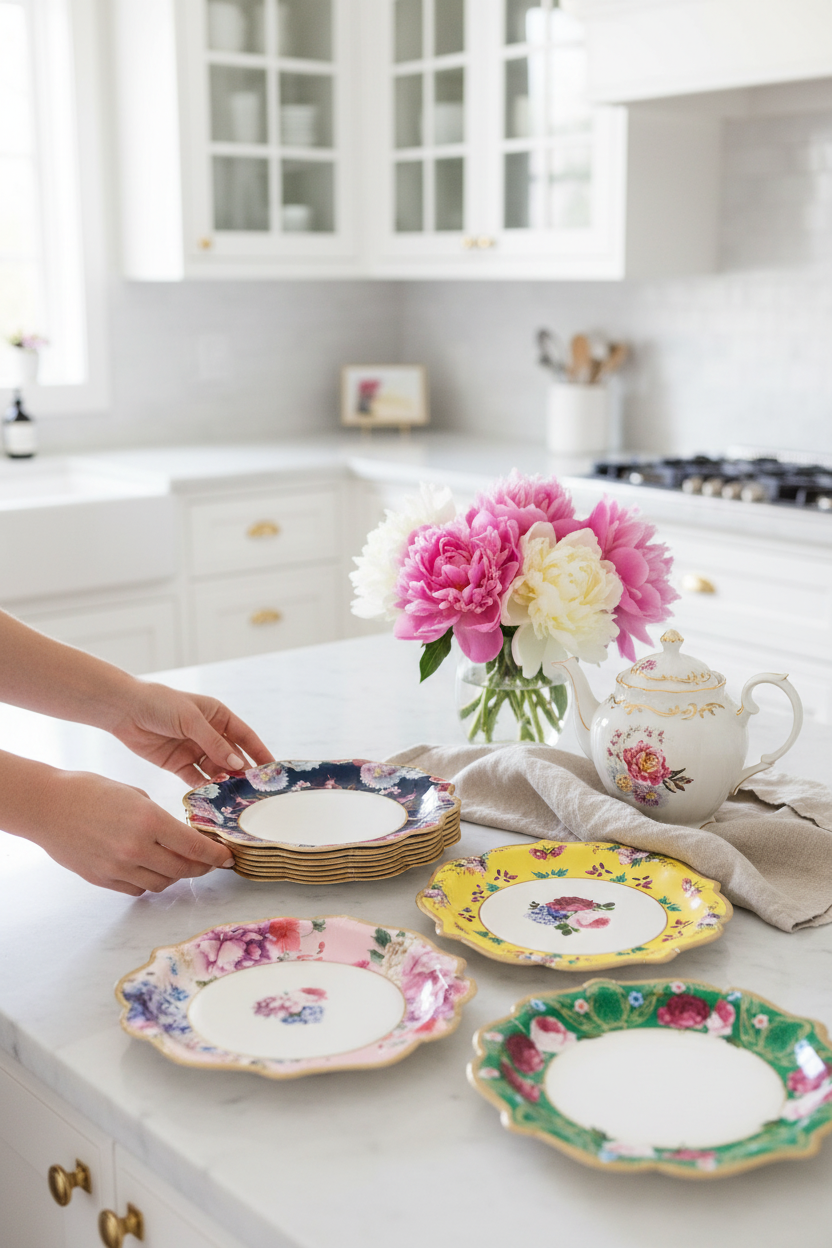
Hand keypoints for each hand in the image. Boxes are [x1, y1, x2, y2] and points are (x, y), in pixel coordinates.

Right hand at [11, 766, 235, 895]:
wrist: (48, 806)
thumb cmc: (90, 791)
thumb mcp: (135, 795)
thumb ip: (159, 818)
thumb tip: (180, 836)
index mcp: (149, 821)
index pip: (195, 847)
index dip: (216, 855)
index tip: (228, 858)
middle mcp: (137, 849)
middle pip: (183, 869)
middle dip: (201, 868)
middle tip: (209, 863)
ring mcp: (119, 868)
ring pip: (161, 883)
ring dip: (176, 876)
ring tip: (180, 865)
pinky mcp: (103, 879)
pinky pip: (137, 888)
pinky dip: (149, 881)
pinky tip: (151, 869)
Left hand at [108, 682, 273, 786]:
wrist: (125, 710)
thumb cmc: (160, 704)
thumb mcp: (191, 720)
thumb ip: (214, 743)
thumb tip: (238, 764)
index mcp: (218, 716)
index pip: (246, 737)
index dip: (260, 752)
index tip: (274, 770)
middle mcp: (209, 734)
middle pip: (232, 757)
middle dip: (243, 773)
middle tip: (256, 792)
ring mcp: (194, 750)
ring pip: (216, 770)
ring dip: (225, 783)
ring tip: (235, 799)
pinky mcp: (179, 764)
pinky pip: (197, 779)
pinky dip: (205, 789)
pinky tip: (213, 799)